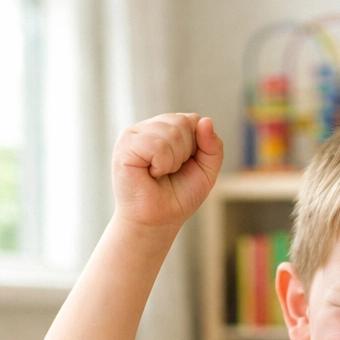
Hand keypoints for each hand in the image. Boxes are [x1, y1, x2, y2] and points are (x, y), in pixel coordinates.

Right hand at [111, 114, 223, 233]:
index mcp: (167, 128)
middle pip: (184, 122)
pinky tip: (151, 173)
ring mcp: (135, 133)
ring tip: (160, 173)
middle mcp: (150, 127)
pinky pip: (157, 144)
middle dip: (186, 153)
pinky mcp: (125, 145)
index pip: (193, 120)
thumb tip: (206, 120)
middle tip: (171, 171)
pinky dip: (162, 164)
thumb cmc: (179, 195)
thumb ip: (213, 146)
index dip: (198, 146)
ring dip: (174, 161)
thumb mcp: (206, 170)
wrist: (159, 219)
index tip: (185, 165)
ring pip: (172, 132)